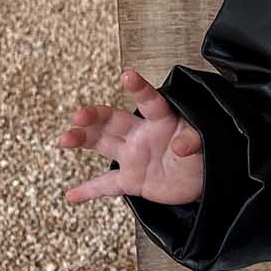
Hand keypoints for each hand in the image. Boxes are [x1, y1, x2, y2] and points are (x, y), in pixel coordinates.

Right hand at [57, 67, 204, 207]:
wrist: (202, 180)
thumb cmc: (204, 154)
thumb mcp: (206, 144)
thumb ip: (194, 140)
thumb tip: (181, 146)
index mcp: (163, 120)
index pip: (150, 101)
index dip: (139, 88)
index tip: (127, 75)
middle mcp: (142, 134)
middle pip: (114, 120)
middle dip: (94, 116)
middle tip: (78, 115)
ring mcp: (133, 156)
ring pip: (102, 144)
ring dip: (82, 140)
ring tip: (64, 139)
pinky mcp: (131, 179)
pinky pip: (107, 185)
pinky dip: (89, 191)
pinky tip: (71, 195)